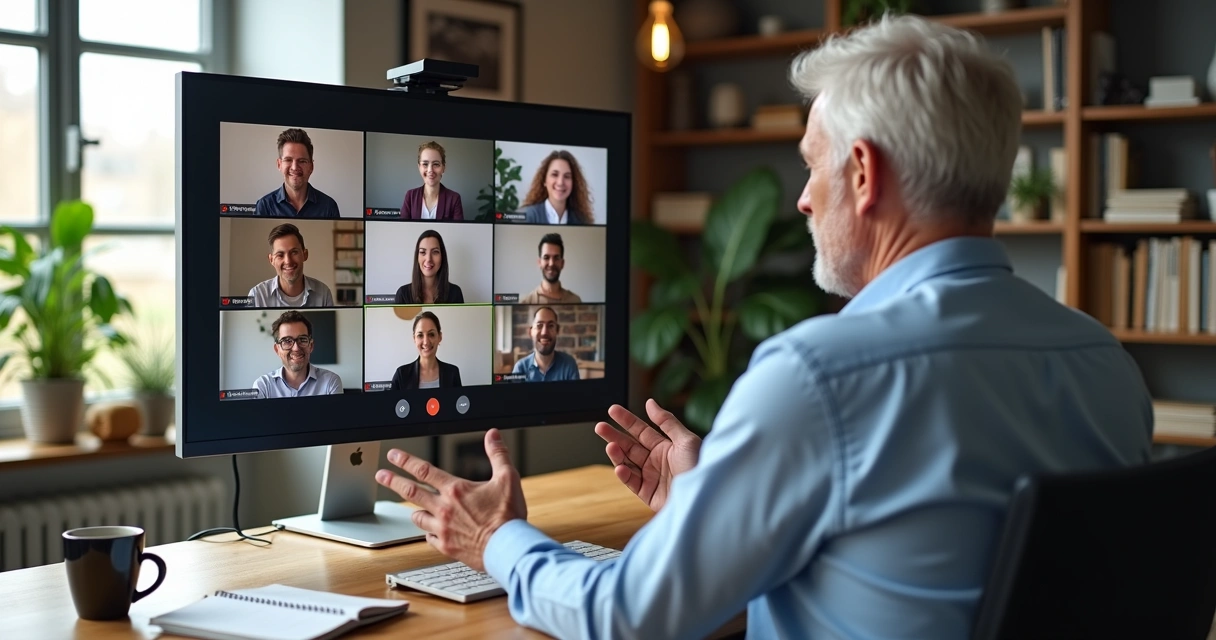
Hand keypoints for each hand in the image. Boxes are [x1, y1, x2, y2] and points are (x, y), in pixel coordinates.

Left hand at [375, 429, 526, 571]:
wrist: (508, 547)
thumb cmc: (508, 515)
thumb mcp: (508, 478)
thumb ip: (498, 454)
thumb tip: (493, 435)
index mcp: (456, 490)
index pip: (424, 471)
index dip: (406, 460)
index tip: (393, 455)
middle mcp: (444, 509)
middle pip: (411, 492)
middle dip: (393, 481)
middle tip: (380, 475)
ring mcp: (443, 529)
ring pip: (417, 517)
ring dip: (413, 510)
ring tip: (412, 508)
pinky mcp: (446, 547)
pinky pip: (429, 538)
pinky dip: (428, 532)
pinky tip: (431, 531)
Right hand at [594, 399, 701, 512]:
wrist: (704, 498)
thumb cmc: (699, 468)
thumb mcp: (686, 440)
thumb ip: (666, 421)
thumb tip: (650, 403)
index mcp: (666, 447)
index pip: (642, 431)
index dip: (627, 420)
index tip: (612, 410)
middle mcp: (657, 461)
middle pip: (630, 445)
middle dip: (614, 436)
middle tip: (600, 427)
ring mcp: (651, 478)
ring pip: (627, 462)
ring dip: (617, 454)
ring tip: (611, 446)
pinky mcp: (648, 494)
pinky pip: (632, 482)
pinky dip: (624, 474)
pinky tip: (620, 467)